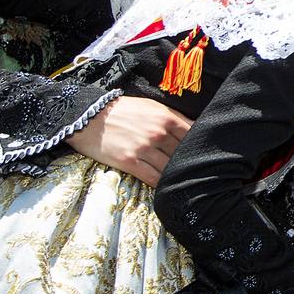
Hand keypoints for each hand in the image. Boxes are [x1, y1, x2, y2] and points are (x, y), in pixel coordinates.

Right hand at [65, 95, 191, 186]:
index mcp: (166, 118)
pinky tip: (165, 186)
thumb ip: (174, 117)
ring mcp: (143, 149)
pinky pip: (152, 177)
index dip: (198, 144)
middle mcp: (158, 134)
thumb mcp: (152, 106)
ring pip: (169, 167)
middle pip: (182, 153)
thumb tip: (196, 126)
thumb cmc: (124, 110)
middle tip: (195, 169)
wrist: (90, 117)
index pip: (193, 135)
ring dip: (175, 174)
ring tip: (181, 180)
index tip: (203, 151)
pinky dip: (160, 183)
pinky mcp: (129, 162)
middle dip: (188, 160)